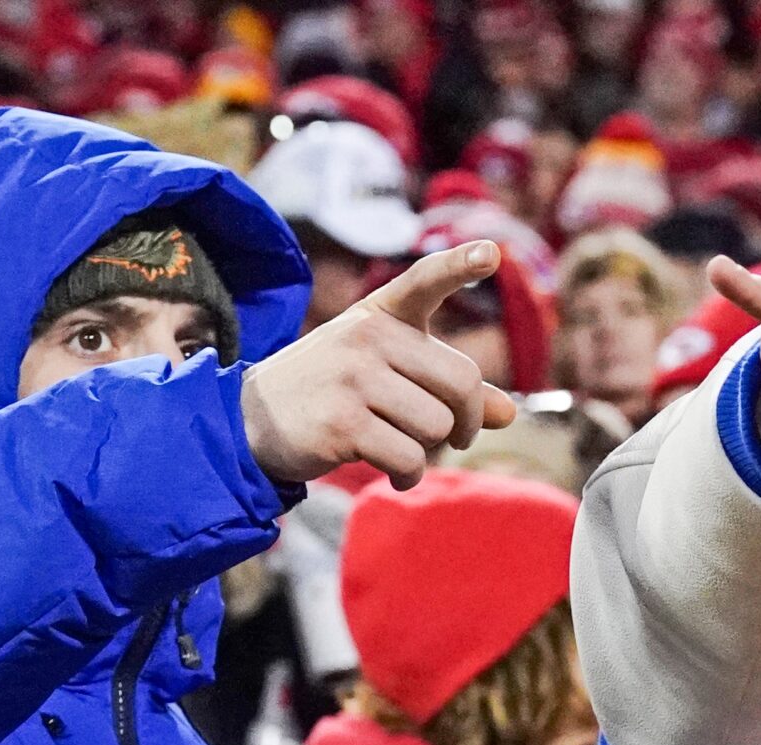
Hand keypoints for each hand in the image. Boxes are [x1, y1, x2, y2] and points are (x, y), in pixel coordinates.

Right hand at [241, 240, 519, 490]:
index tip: (493, 253)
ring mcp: (352, 378)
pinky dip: (409, 475)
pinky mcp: (341, 422)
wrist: (251, 420)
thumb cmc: (332, 392)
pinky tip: (394, 475)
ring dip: (428, 451)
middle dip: (466, 421)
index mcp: (381, 315)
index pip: (424, 282)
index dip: (460, 265)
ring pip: (436, 426)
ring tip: (401, 451)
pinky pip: (409, 458)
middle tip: (455, 437)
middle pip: (461, 383)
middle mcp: (367, 337)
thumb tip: (509, 415)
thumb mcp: (386, 375)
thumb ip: (447, 389)